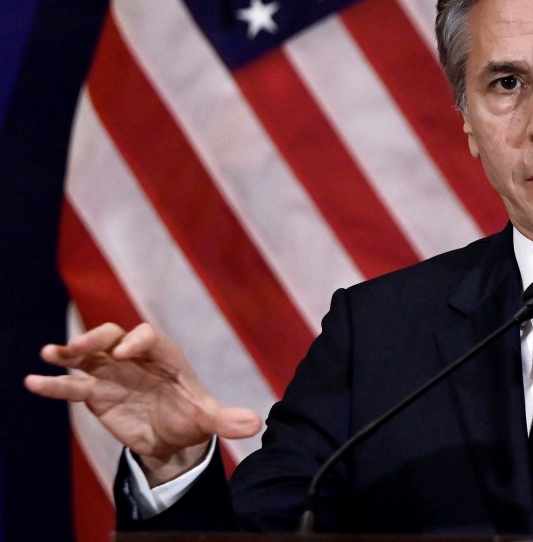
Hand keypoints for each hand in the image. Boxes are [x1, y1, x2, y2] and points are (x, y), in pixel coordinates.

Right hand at [24, 322, 261, 484]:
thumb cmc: (191, 417)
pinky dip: (54, 384)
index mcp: (165, 356)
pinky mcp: (95, 394)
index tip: (124, 354)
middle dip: (99, 338)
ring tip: (51, 354)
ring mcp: (112, 373)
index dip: (137, 341)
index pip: (149, 338)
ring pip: (89, 355)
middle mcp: (135, 359)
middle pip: (114, 337)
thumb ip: (228, 420)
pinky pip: (72, 386)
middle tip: (82, 347)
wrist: (171, 438)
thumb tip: (256, 425)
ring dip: (71, 352)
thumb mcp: (209, 419)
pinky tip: (34, 382)